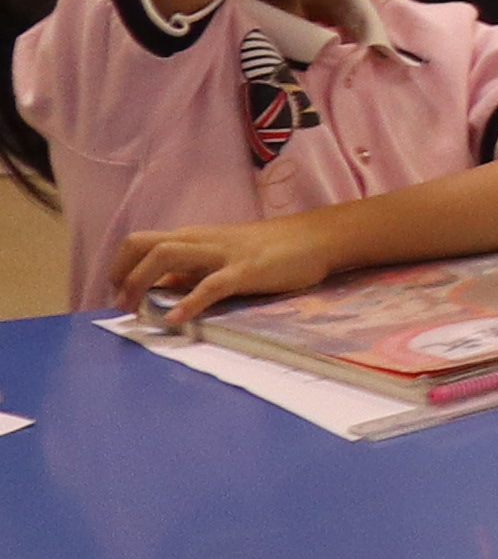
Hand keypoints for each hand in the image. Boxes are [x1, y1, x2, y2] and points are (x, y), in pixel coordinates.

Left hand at [108, 208, 353, 323]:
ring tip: (137, 311)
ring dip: (140, 283)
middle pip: (142, 244)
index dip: (120, 268)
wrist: (317, 238)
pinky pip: (210, 286)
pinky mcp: (246, 270)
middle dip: (122, 274)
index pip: (139, 242)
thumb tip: (157, 287)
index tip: (120, 295)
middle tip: (123, 305)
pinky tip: (174, 321)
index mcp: (193, 238)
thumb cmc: (269, 250)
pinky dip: (188, 303)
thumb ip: (190, 270)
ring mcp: (222, 254)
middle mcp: (200, 240)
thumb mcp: (221, 256)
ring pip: (165, 255)